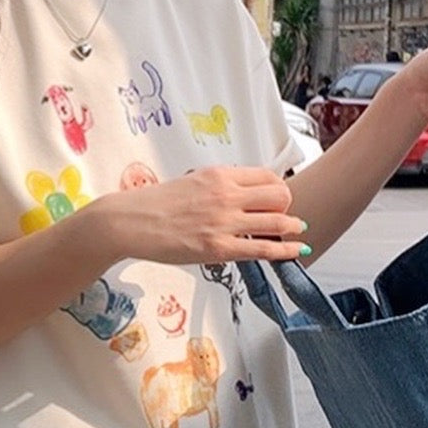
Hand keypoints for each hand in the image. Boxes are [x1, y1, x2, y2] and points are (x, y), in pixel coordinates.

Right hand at [94, 166, 307, 266]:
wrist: (130, 222)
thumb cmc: (154, 204)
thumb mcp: (191, 182)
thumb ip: (217, 186)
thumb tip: (238, 194)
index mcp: (219, 175)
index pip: (267, 175)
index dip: (277, 187)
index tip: (277, 196)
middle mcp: (226, 195)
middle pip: (279, 195)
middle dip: (287, 205)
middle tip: (285, 214)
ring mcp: (224, 223)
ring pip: (277, 221)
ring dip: (291, 226)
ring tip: (297, 230)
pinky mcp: (219, 249)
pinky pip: (263, 249)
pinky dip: (285, 250)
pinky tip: (296, 251)